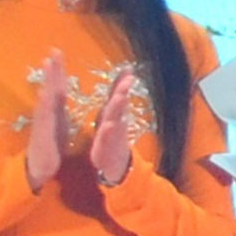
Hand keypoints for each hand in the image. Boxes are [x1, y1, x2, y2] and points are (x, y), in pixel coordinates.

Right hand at [22, 53, 68, 189]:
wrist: (39, 170)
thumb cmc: (50, 148)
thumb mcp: (58, 125)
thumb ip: (58, 109)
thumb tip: (58, 93)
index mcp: (54, 111)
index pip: (57, 87)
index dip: (58, 70)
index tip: (58, 51)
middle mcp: (47, 113)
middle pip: (51, 87)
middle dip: (53, 69)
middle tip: (54, 50)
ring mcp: (43, 122)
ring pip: (46, 97)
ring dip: (47, 80)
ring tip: (48, 64)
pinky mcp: (42, 134)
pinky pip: (44, 117)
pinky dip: (44, 104)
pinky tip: (44, 92)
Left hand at [89, 70, 137, 186]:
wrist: (116, 166)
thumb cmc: (113, 137)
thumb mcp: (115, 115)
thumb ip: (119, 95)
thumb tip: (127, 73)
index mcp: (114, 114)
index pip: (119, 95)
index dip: (123, 82)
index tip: (129, 69)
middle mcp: (116, 123)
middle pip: (119, 105)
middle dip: (123, 92)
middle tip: (127, 80)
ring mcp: (112, 136)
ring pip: (115, 120)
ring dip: (118, 109)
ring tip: (120, 97)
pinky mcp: (106, 148)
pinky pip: (106, 140)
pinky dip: (107, 133)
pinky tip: (108, 125)